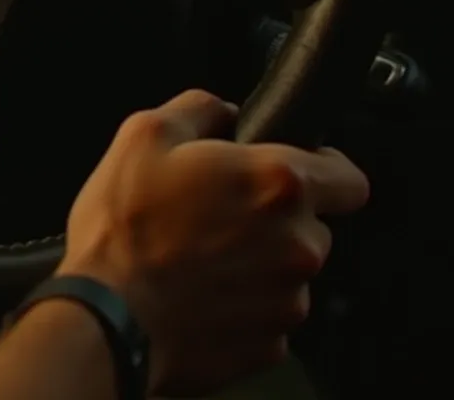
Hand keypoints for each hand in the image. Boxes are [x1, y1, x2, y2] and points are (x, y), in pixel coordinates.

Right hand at [56, 90, 368, 396]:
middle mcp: (298, 245)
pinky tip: (200, 299)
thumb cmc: (123, 230)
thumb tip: (223, 111)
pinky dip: (243, 309)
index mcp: (279, 184)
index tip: (296, 176)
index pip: (350, 179)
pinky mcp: (270, 345)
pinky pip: (268, 318)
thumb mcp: (144, 136)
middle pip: (313, 228)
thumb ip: (200, 108)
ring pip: (290, 275)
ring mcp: (288, 301)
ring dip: (259, 267)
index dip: (324, 172)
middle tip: (220, 219)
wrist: (104, 322)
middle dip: (276, 222)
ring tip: (201, 263)